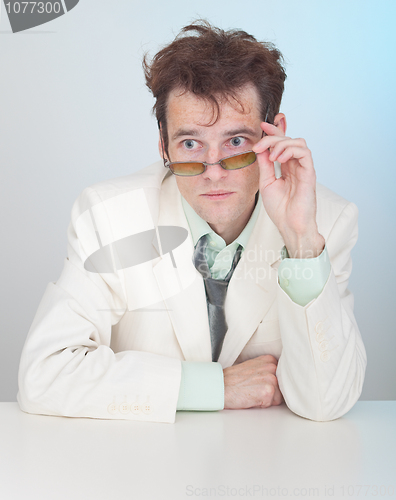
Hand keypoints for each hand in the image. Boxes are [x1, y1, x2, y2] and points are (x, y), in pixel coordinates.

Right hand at [223, 355, 282, 408]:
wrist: (220, 386)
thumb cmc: (233, 380)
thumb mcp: (252, 368)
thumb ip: (266, 371)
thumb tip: (280, 381)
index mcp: (269, 360)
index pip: (281, 378)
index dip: (270, 385)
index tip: (258, 383)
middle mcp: (272, 366)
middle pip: (281, 388)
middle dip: (269, 393)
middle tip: (253, 389)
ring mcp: (271, 378)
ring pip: (278, 397)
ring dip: (266, 399)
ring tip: (251, 393)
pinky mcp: (268, 391)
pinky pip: (271, 404)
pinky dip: (261, 404)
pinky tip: (250, 397)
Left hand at [253, 120, 324, 258]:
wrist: (289, 224)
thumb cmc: (280, 209)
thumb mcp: (266, 182)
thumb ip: (265, 165)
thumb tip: (260, 148)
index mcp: (286, 167)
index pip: (282, 144)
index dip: (274, 132)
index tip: (262, 126)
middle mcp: (296, 165)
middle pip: (288, 139)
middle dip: (273, 137)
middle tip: (259, 146)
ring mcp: (303, 168)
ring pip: (298, 142)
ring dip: (282, 144)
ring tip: (271, 156)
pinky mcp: (309, 172)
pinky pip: (304, 152)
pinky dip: (290, 151)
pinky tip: (279, 159)